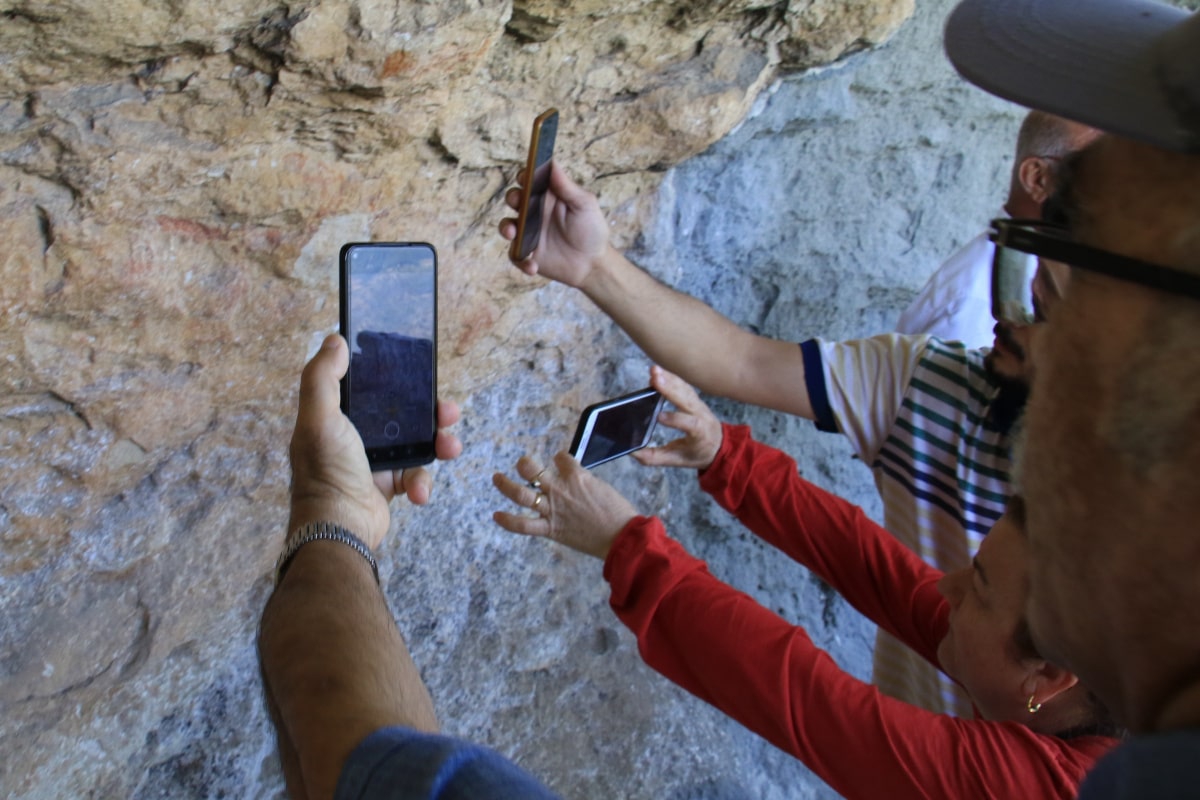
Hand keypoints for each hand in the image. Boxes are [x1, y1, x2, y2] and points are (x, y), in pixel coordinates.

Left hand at [288, 334, 462, 549]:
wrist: (339, 529)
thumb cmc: (325, 472)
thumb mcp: (319, 418)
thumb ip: (322, 377)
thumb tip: (335, 340)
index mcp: (337, 417)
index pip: (372, 389)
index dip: (397, 380)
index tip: (419, 376)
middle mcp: (355, 436)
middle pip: (403, 413)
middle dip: (430, 413)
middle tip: (448, 412)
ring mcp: (374, 461)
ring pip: (417, 443)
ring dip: (438, 445)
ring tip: (450, 448)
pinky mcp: (390, 485)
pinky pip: (417, 474)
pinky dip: (422, 482)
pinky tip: (418, 491)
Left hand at [491, 451, 636, 559]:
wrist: (622, 537)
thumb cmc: (618, 513)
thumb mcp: (603, 487)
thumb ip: (585, 482)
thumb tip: (577, 481)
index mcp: (577, 475)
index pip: (560, 457)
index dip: (559, 458)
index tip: (560, 461)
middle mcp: (560, 489)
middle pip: (533, 470)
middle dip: (524, 464)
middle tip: (522, 464)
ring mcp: (553, 509)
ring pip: (521, 494)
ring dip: (506, 485)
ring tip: (497, 478)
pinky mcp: (551, 529)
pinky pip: (524, 525)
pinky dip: (508, 521)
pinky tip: (496, 515)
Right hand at [499, 161, 611, 288]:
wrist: (594, 264)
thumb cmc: (592, 230)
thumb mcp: (584, 205)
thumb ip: (567, 186)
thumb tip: (552, 163)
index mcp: (548, 196)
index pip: (530, 180)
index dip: (524, 176)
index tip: (525, 177)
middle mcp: (535, 212)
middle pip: (515, 199)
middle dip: (512, 198)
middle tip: (518, 202)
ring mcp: (529, 233)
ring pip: (507, 225)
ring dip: (506, 228)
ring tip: (512, 233)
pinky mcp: (528, 253)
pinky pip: (515, 255)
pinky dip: (521, 260)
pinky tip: (533, 266)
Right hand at [633, 365, 722, 470]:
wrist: (719, 443)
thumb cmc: (698, 452)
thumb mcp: (678, 460)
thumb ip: (655, 457)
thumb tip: (633, 453)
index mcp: (700, 433)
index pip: (690, 424)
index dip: (675, 419)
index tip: (658, 416)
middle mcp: (701, 414)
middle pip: (686, 399)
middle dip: (670, 388)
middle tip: (655, 378)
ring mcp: (698, 403)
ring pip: (684, 388)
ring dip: (669, 378)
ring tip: (654, 371)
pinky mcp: (693, 397)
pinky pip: (683, 384)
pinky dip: (671, 377)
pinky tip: (659, 371)